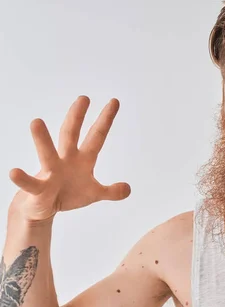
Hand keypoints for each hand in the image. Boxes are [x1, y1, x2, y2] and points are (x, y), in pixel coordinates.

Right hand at [8, 96, 130, 221]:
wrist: (42, 208)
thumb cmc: (67, 194)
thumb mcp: (94, 194)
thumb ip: (111, 191)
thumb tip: (128, 189)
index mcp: (83, 160)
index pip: (96, 136)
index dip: (105, 120)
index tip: (114, 101)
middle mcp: (65, 160)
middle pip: (71, 135)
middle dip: (77, 117)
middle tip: (84, 98)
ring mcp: (50, 172)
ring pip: (46, 153)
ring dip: (42, 139)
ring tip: (36, 122)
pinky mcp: (38, 188)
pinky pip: (30, 183)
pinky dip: (22, 178)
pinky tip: (14, 172)